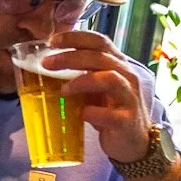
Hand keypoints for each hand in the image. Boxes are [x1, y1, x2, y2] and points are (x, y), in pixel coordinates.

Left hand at [41, 29, 153, 161]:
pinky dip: (91, 112)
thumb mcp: (97, 88)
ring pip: (109, 79)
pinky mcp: (126, 121)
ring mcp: (128, 98)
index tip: (52, 40)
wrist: (133, 142)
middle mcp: (126, 77)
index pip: (99, 42)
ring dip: (82, 81)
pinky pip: (109, 114)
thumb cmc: (111, 110)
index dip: (76, 38)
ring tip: (63, 90)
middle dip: (70, 57)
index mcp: (117, 65)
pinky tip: (80, 114)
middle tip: (46, 63)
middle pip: (99, 57)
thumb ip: (81, 74)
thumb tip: (48, 65)